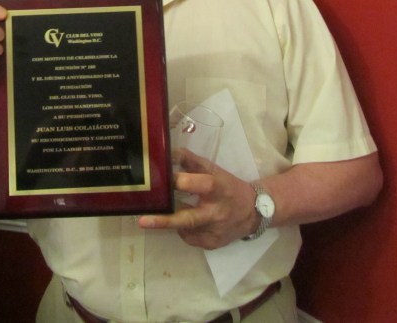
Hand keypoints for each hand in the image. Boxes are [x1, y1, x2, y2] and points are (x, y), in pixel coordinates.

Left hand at [138, 149, 257, 248]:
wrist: (254, 213)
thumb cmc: (228, 186)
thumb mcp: (213, 169)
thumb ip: (190, 161)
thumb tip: (166, 152)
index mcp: (219, 189)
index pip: (201, 184)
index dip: (182, 181)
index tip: (163, 179)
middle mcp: (217, 213)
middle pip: (189, 218)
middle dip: (164, 220)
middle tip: (142, 221)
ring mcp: (214, 232)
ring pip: (184, 229)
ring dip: (169, 222)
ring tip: (156, 215)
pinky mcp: (211, 244)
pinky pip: (189, 237)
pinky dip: (182, 229)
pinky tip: (185, 221)